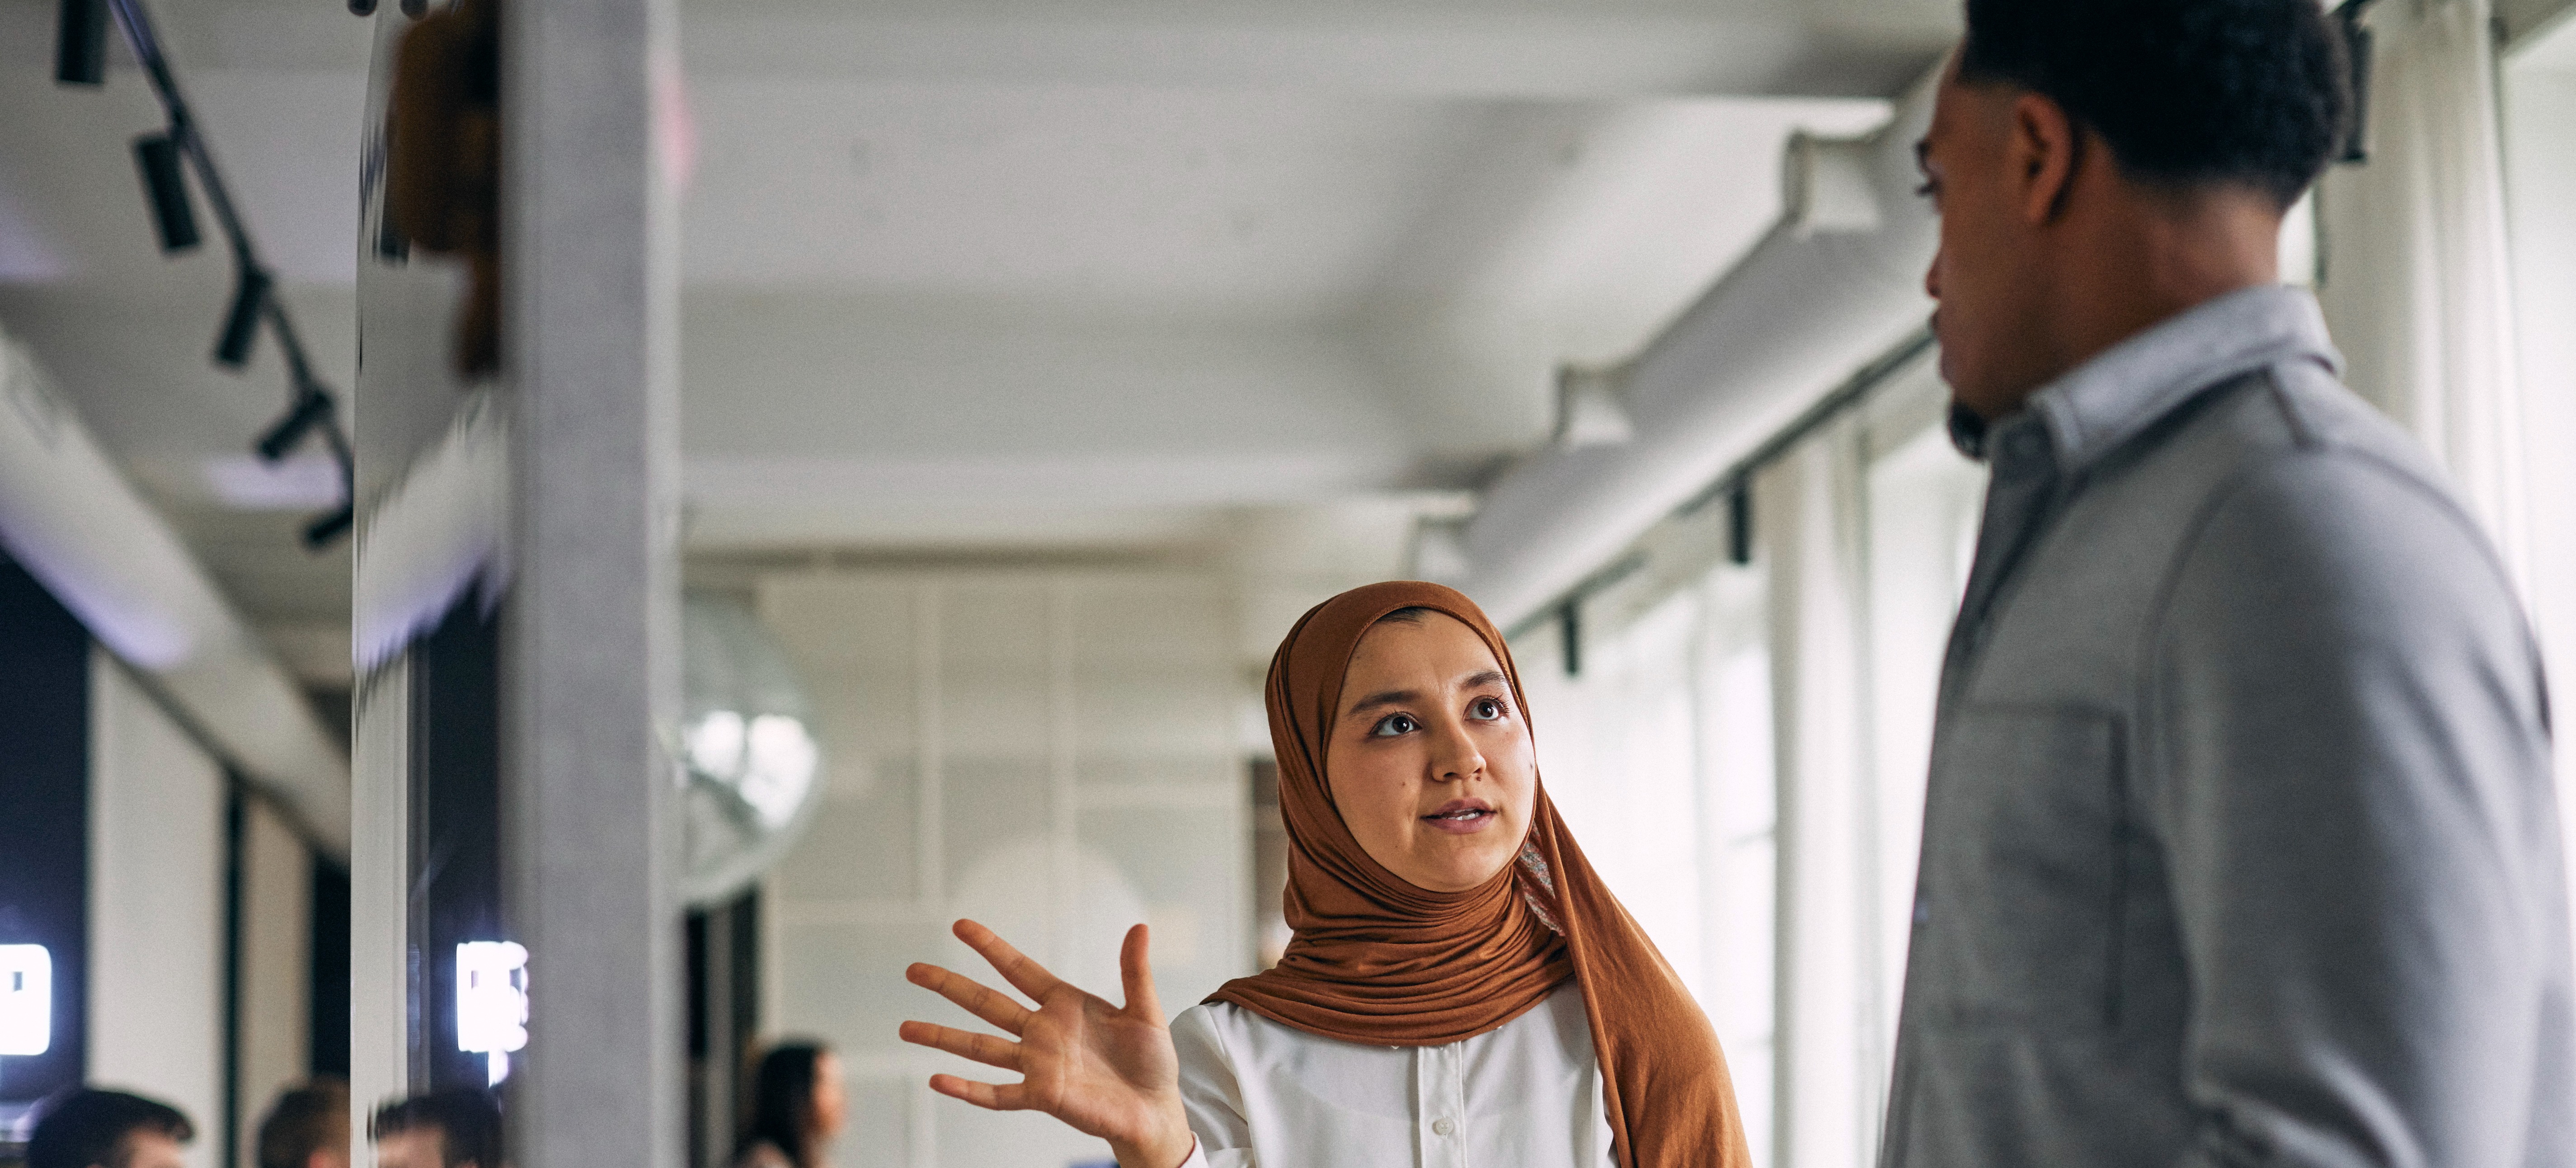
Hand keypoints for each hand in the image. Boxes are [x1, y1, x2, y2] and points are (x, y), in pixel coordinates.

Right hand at [900, 919, 1195, 1167]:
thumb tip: (1139, 927)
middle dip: (949, 986)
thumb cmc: (1152, 1062)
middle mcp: (1043, 1031)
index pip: (1019, 969)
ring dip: (942, 1037)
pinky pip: (998, 1094)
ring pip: (980, 1046)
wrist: (1155, 1110)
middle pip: (986, 1003)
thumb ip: (1135, 971)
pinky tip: (938, 1080)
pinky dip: (968, 1089)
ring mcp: (1038, 1064)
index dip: (990, 947)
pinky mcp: (1042, 1095)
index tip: (960, 926)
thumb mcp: (1146, 1011)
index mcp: (1065, 1004)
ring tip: (905, 1028)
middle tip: (913, 969)